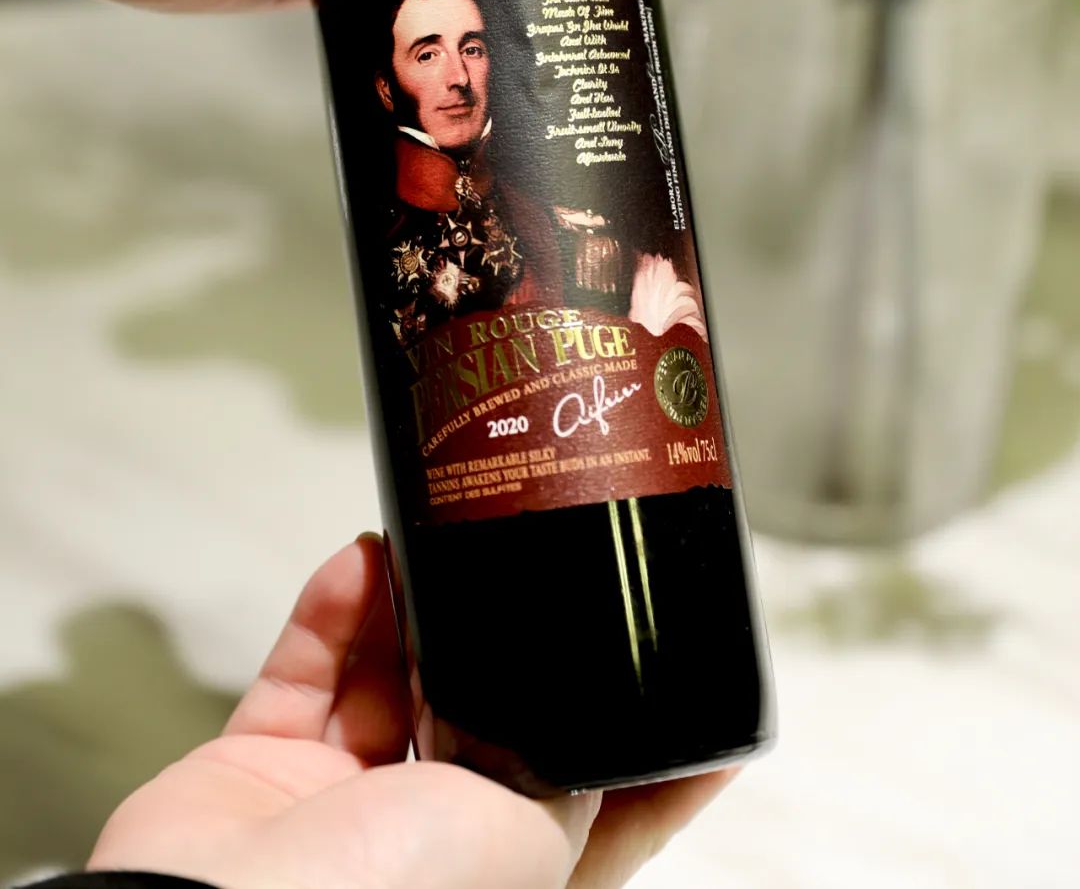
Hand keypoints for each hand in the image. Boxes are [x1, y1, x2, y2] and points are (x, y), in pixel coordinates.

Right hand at [89, 538, 732, 888]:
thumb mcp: (529, 840)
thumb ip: (569, 778)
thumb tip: (604, 734)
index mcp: (505, 870)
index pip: (598, 801)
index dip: (640, 739)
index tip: (690, 657)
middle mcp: (427, 838)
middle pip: (481, 714)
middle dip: (496, 636)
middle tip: (520, 549)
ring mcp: (340, 800)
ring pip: (391, 676)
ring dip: (408, 604)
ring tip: (428, 533)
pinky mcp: (263, 763)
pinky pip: (307, 666)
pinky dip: (333, 608)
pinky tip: (358, 558)